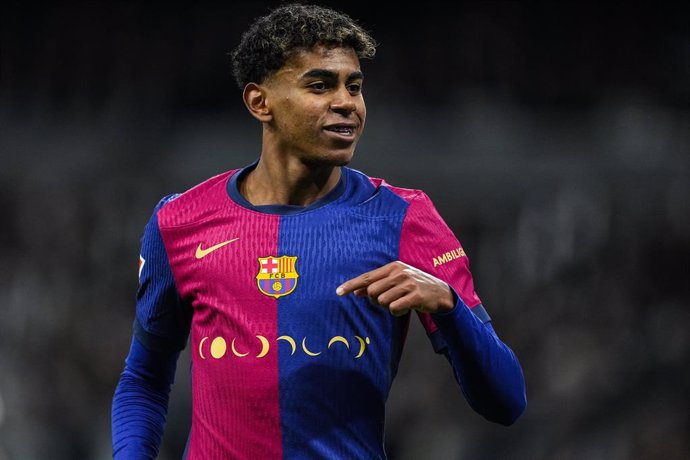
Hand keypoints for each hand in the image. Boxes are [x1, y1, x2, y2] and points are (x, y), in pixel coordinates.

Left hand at [336, 261, 454, 315]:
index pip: (367, 277)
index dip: (351, 285)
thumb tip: (356, 292)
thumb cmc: (414, 287)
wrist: (441, 293)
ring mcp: (408, 283)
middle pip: (372, 291)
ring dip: (388, 307)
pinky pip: (394, 309)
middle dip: (376, 300)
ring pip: (383, 301)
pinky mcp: (416, 296)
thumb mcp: (396, 281)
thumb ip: (377, 285)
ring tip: (400, 303)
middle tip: (388, 301)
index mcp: (393, 267)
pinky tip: (405, 308)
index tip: (337, 292)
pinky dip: (396, 312)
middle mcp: (399, 273)